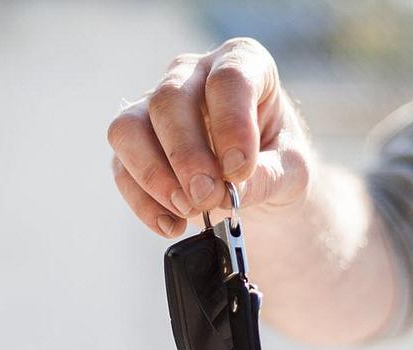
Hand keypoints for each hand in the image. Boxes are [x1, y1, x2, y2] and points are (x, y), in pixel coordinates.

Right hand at [108, 37, 311, 236]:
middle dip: (186, 155)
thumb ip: (267, 177)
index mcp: (241, 63)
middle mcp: (191, 75)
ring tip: (187, 210)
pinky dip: (144, 202)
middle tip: (208, 197)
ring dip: (154, 175)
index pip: (228, 79)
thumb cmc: (276, 160)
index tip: (240, 170)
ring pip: (129, 128)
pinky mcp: (133, 144)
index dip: (232, 125)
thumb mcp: (291, 170)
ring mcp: (154, 106)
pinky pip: (121, 167)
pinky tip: (172, 224)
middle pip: (169, 100)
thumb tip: (228, 191)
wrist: (254, 180)